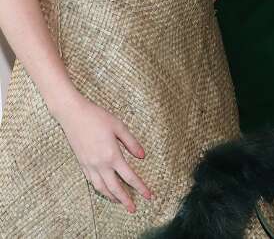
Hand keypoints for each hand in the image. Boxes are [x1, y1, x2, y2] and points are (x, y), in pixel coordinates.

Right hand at [57, 95, 151, 211]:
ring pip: (101, 188)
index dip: (140, 187)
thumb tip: (142, 156)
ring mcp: (89, 165)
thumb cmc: (98, 118)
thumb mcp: (119, 127)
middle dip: (125, 200)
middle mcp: (100, 164)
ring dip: (111, 197)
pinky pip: (92, 182)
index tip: (149, 196)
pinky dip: (100, 189)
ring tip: (120, 202)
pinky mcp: (82, 164)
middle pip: (115, 188)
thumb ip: (131, 143)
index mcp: (112, 155)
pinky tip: (105, 189)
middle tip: (133, 209)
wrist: (73, 115)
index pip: (129, 176)